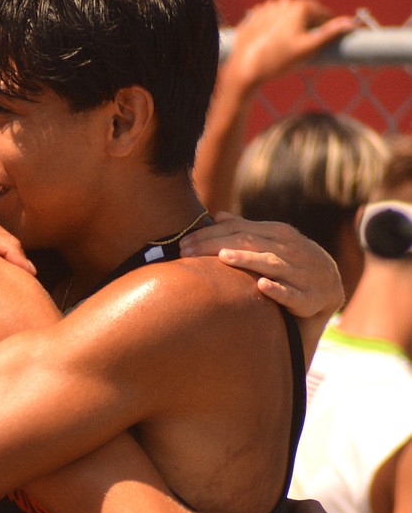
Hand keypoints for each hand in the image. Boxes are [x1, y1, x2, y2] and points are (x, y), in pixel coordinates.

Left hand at [181, 212, 342, 320]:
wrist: (328, 284)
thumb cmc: (291, 262)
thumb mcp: (272, 241)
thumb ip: (246, 229)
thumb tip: (217, 215)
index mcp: (277, 234)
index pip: (239, 230)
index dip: (210, 235)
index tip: (183, 244)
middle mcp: (288, 249)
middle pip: (249, 243)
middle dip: (216, 246)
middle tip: (187, 251)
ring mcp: (300, 272)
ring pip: (271, 264)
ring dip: (247, 260)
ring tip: (223, 257)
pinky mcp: (308, 296)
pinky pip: (292, 293)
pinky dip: (278, 289)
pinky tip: (262, 285)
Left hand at [226, 0, 354, 92]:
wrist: (245, 68)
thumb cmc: (279, 60)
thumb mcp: (309, 49)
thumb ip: (330, 34)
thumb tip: (351, 22)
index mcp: (300, 6)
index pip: (323, 15)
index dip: (330, 27)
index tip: (334, 39)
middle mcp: (284, 1)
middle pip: (305, 13)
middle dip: (311, 26)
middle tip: (313, 43)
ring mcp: (267, 7)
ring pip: (288, 16)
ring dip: (294, 25)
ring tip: (293, 45)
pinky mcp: (254, 16)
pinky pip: (272, 21)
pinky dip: (277, 28)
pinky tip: (276, 43)